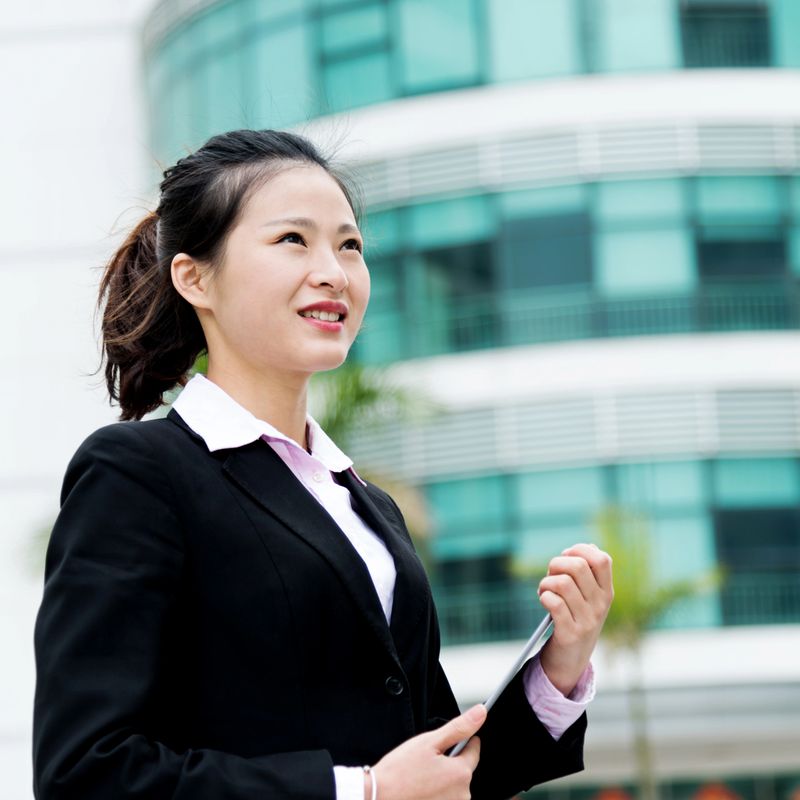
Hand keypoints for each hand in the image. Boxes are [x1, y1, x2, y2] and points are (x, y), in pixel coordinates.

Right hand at [369, 704, 485, 799]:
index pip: (474, 751)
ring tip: (421, 776)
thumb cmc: (399, 772)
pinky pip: (445, 798)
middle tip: (428, 760)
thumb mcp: (428, 742)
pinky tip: (421, 789)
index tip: (460, 738)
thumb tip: (480, 713)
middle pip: (462, 771)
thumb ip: (458, 727)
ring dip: (443, 779)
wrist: (378, 797)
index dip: (466, 741)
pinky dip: (437, 793)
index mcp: (461, 774)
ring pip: (453, 787)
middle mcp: (462, 796)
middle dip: (450, 763)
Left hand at [538, 543, 612, 695]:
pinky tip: (544, 601)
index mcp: (606, 592)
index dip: (580, 550)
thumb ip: (588, 572)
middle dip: (556, 564)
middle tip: (550, 575)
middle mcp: (601, 605)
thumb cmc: (575, 617)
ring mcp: (588, 620)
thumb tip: (587, 547)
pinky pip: (554, 603)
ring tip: (544, 590)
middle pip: (577, 566)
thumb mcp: (588, 596)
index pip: (602, 559)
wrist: (571, 658)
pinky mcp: (571, 633)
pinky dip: (544, 597)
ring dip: (546, 582)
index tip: (566, 556)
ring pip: (563, 583)